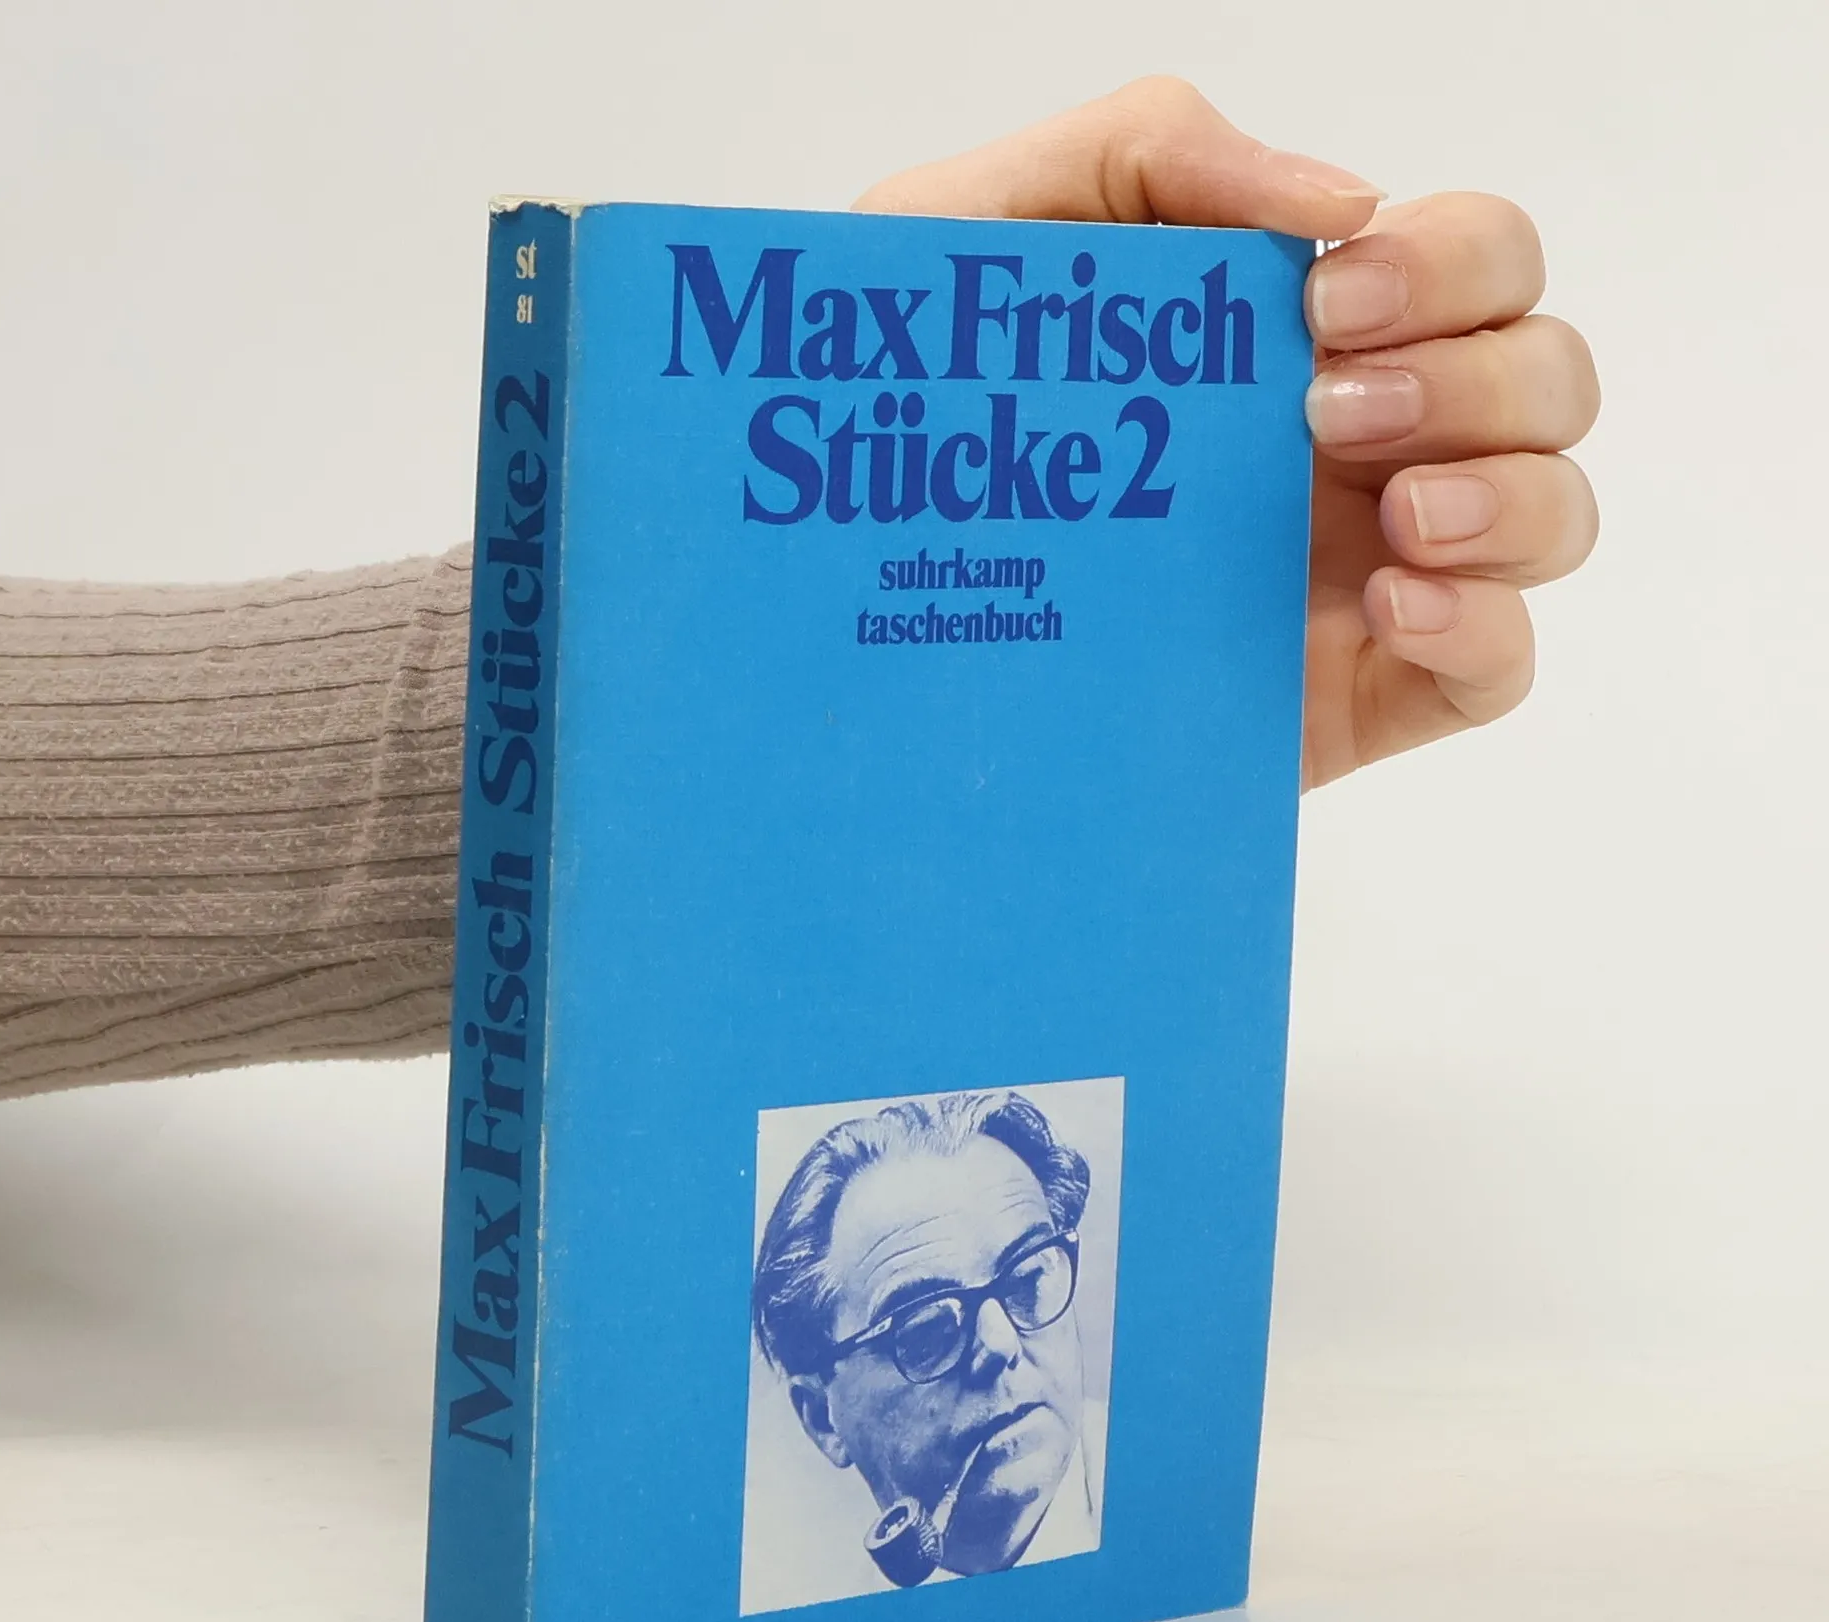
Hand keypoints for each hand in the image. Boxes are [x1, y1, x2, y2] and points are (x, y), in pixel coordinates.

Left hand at [855, 78, 1599, 789]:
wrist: (841, 607)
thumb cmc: (904, 411)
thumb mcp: (986, 230)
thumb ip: (1145, 151)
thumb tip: (1339, 198)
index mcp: (1294, 334)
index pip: (1472, 260)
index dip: (1450, 259)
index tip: (1325, 302)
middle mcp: (1351, 447)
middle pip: (1543, 376)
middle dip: (1480, 372)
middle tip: (1322, 408)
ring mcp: (1357, 576)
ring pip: (1552, 516)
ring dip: (1514, 494)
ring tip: (1394, 516)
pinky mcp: (1341, 699)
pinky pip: (1495, 669)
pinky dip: (1487, 628)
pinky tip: (1394, 606)